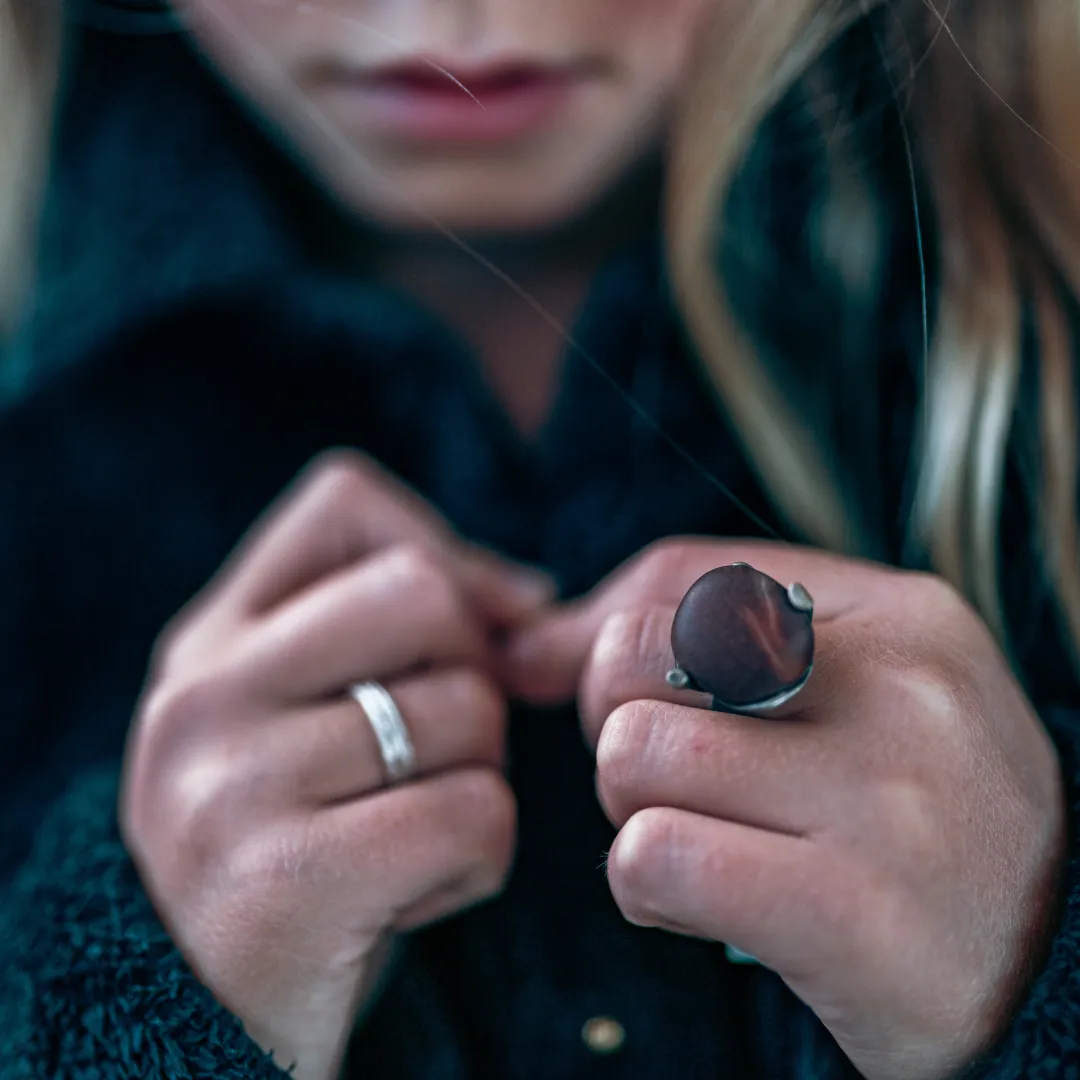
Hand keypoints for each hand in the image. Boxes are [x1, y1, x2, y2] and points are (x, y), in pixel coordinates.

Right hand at [119, 451, 552, 1079]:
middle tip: (436, 750)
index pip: (344, 503)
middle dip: (472, 674)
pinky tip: (416, 891)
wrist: (198, 1029)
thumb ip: (388, 635)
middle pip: (424, 595)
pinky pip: (476, 814)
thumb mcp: (294, 722)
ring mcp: (235, 785)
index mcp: (209, 643)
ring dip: (477, 780)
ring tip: (407, 832)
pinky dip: (479, 861)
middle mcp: (205, 696)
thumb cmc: (287, 849)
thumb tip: (533, 599)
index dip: (440, 552)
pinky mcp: (290, 881)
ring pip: (467, 711)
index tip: (473, 631)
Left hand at [500, 537, 1065, 1079]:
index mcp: (902, 617)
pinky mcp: (848, 911)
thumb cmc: (923, 817)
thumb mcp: (857, 697)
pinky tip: (702, 901)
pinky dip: (645, 885)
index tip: (608, 697)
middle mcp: (898, 689)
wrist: (1054, 969)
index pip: (681, 574)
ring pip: (633, 753)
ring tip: (702, 841)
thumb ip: (697, 638)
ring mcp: (880, 797)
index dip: (606, 635)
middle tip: (668, 778)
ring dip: (633, 813)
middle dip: (614, 723)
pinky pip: (651, 857)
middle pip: (636, 653)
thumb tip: (520, 647)